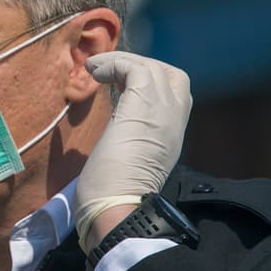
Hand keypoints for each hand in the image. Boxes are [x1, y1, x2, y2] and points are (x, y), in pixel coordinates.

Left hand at [74, 52, 191, 250]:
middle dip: (141, 68)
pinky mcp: (145, 107)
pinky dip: (115, 64)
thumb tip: (115, 136)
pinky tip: (95, 73)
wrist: (117, 208)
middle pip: (172, 76)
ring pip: (154, 68)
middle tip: (111, 73)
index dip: (147, 84)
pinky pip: (135, 69)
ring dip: (123, 62)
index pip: (174, 96)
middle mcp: (175, 121)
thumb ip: (131, 143)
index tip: (118, 85)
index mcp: (172, 136)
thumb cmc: (113, 196)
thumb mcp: (129, 163)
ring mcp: (164, 112)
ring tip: (96, 69)